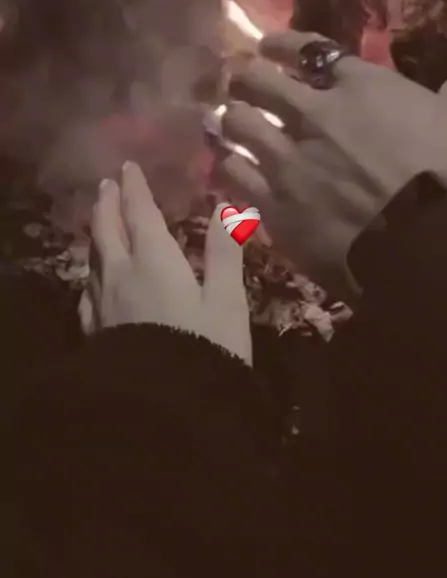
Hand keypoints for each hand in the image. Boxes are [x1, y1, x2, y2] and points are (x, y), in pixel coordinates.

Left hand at [81, 161, 251, 364]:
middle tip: (107, 185)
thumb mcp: (226, 300)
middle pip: (107, 230)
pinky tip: (93, 280)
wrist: (164, 409)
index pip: (139, 214)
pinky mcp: (95, 331)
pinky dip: (92, 271)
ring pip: (93, 257)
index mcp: (153, 261)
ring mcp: (101, 304)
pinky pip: (87, 289)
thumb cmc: (205, 348)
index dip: (134, 189)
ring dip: (96, 233)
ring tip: (100, 223)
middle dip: (108, 204)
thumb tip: (224, 207)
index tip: (129, 167)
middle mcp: (120, 275)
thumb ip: (224, 252)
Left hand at [218, 30, 446, 300]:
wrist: (432, 243)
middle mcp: (314, 115)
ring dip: (231, 120)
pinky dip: (228, 169)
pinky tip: (226, 169)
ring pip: (237, 126)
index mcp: (363, 88)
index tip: (267, 46)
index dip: (282, 45)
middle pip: (259, 82)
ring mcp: (288, 161)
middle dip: (244, 78)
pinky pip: (233, 178)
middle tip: (237, 81)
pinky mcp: (275, 207)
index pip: (311, 51)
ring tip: (225, 123)